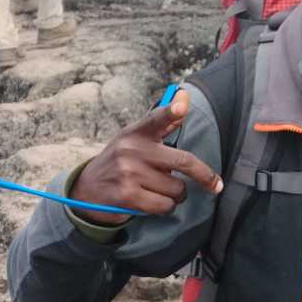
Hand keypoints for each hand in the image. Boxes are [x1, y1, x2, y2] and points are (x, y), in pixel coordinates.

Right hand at [71, 90, 222, 224]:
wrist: (86, 190)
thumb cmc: (122, 161)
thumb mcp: (136, 138)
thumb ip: (164, 120)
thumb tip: (185, 95)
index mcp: (136, 133)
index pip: (156, 118)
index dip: (171, 110)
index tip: (182, 105)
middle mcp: (131, 150)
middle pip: (184, 161)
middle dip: (204, 176)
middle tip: (215, 185)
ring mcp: (128, 173)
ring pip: (177, 188)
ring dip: (176, 195)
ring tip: (161, 190)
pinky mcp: (126, 196)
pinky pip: (165, 205)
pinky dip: (166, 207)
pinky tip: (153, 202)